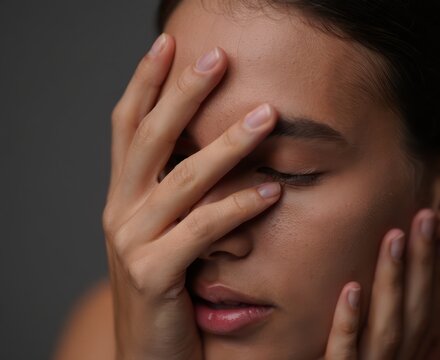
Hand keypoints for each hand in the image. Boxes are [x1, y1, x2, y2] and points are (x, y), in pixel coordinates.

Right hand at [102, 34, 280, 358]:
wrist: (150, 355)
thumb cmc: (168, 288)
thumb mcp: (167, 232)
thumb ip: (183, 194)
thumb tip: (223, 151)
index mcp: (122, 196)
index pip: (128, 126)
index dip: (145, 83)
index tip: (169, 44)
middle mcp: (119, 211)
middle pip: (150, 138)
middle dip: (183, 94)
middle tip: (218, 59)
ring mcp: (131, 242)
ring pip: (183, 180)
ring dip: (227, 145)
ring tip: (267, 116)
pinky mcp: (153, 275)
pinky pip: (202, 230)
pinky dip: (238, 207)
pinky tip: (271, 189)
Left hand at [324, 209, 439, 358]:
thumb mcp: (371, 344)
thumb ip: (381, 316)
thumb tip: (390, 268)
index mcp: (406, 353)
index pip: (428, 306)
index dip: (436, 268)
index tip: (437, 227)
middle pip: (415, 310)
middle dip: (421, 262)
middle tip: (423, 216)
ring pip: (388, 327)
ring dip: (392, 280)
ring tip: (392, 238)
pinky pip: (344, 353)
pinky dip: (349, 322)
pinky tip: (350, 289)